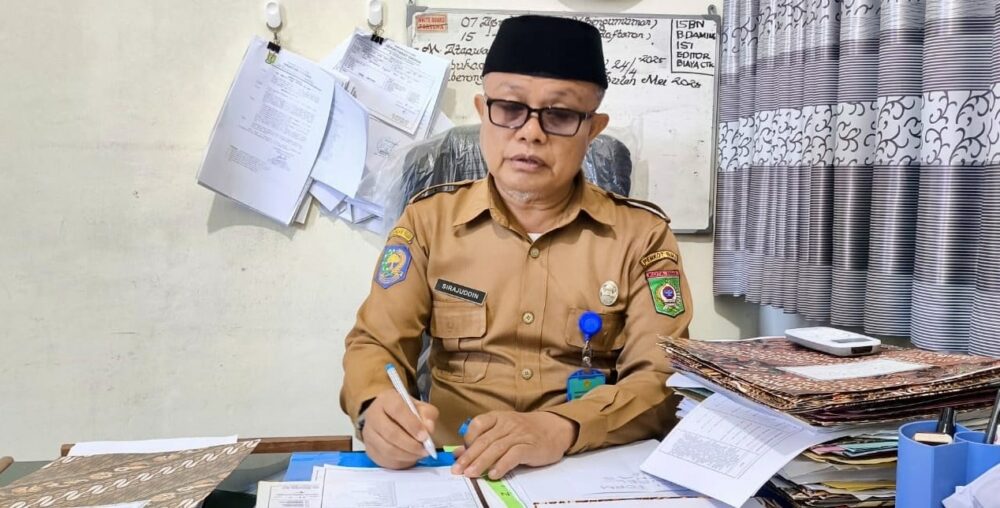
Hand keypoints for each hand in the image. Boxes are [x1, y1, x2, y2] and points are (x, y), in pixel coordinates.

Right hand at [361, 388, 439, 468]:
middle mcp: (373, 416)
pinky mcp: (369, 450)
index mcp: (385, 400)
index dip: (412, 424)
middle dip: (411, 444)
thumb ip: (427, 414)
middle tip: (425, 449)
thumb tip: (428, 428)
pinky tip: (410, 458)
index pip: (397, 410)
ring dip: (407, 455)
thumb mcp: (419, 407)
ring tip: (420, 454)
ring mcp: (368, 434)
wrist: (387, 418)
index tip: (425, 436)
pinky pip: (385, 460)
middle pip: (391, 433)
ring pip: (388, 450)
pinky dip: (401, 462)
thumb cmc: (405, 412)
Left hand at [451, 411, 575, 479]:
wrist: (554, 429)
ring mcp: (519, 434)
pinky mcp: (530, 446)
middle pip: (484, 440)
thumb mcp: (502, 431)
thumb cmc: (524, 431)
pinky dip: (502, 465)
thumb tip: (457, 453)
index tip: (459, 455)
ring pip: (496, 448)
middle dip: (469, 456)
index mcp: (498, 417)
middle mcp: (507, 424)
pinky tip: (493, 474)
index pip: (477, 424)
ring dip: (481, 463)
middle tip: (457, 470)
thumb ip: (480, 440)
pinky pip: (513, 455)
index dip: (467, 440)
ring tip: (471, 474)